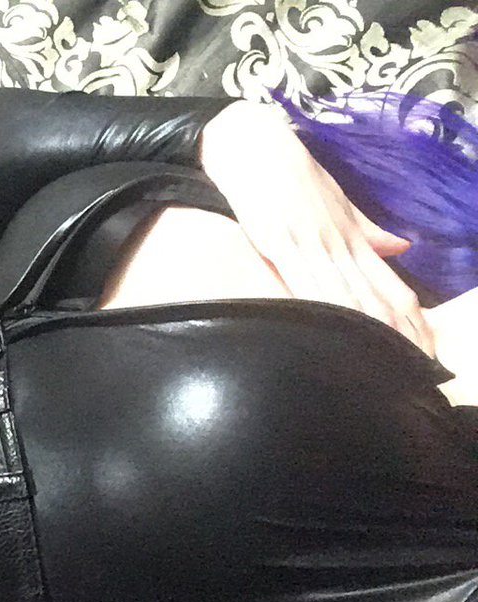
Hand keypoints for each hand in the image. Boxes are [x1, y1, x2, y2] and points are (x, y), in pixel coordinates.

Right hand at [201, 101, 433, 355]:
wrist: (253, 143)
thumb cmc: (289, 172)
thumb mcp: (334, 200)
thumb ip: (366, 229)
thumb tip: (401, 245)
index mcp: (352, 241)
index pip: (395, 292)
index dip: (415, 328)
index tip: (427, 360)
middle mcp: (339, 247)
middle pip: (379, 305)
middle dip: (399, 343)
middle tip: (414, 378)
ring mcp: (310, 246)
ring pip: (349, 300)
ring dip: (368, 336)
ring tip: (384, 370)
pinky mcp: (279, 242)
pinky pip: (306, 285)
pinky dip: (322, 312)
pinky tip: (330, 336)